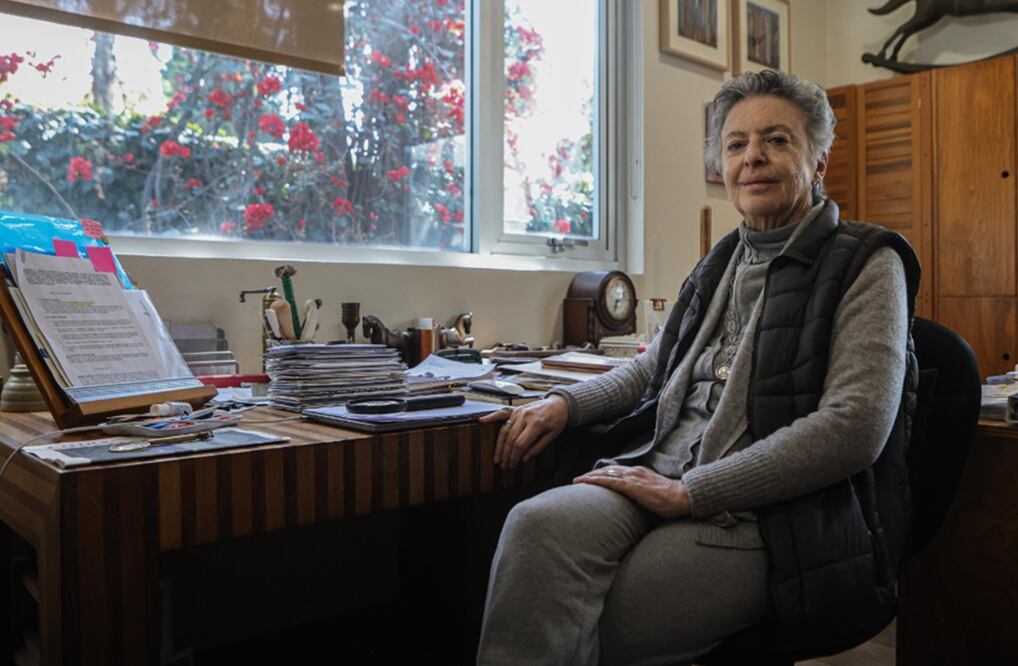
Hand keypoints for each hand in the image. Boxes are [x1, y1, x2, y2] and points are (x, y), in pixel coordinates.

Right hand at [479, 394, 568, 469]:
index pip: (520, 444)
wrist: (559, 403)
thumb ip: (537, 447)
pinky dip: (491, 417)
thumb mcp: (553, 435)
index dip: (514, 457)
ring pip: (504, 430)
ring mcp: (519, 412)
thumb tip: (524, 459)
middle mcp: (525, 416)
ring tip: (497, 458)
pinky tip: (482, 421)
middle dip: (506, 455)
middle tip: (504, 466)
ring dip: (499, 446)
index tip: (512, 465)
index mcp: (536, 423)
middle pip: (510, 439)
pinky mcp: (515, 409)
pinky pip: (501, 414)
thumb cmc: (557, 419)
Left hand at [573, 466, 691, 518]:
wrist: (682, 497)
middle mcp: (634, 471)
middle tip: (578, 480)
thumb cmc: (671, 499)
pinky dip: (596, 481)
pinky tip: (586, 482)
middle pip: (607, 470)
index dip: (601, 474)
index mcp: (639, 472)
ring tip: (577, 481)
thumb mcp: (653, 493)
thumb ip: (643, 493)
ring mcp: (633, 477)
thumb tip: (636, 502)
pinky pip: (609, 481)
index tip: (590, 478)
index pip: (615, 471)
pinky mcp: (632, 486)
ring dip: (590, 477)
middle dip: (592, 474)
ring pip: (605, 474)